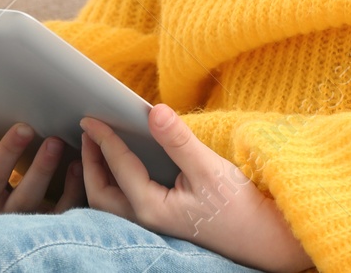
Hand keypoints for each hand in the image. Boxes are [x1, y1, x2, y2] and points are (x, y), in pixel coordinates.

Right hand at [0, 101, 84, 225]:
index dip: (8, 154)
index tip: (24, 128)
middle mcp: (3, 219)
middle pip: (23, 198)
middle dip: (39, 169)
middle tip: (53, 140)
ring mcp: (29, 226)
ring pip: (48, 208)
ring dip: (60, 179)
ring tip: (66, 148)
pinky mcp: (51, 227)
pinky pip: (67, 212)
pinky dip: (75, 190)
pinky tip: (78, 166)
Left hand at [80, 104, 312, 272]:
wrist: (263, 239)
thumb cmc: (238, 207)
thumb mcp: (209, 168)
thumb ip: (179, 141)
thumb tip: (154, 111)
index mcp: (152, 208)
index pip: (119, 167)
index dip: (104, 139)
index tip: (91, 118)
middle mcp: (146, 220)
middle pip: (101, 193)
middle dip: (90, 162)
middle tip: (88, 132)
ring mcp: (154, 224)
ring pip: (112, 202)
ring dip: (100, 175)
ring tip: (98, 148)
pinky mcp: (164, 221)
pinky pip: (127, 203)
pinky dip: (116, 183)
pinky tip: (124, 166)